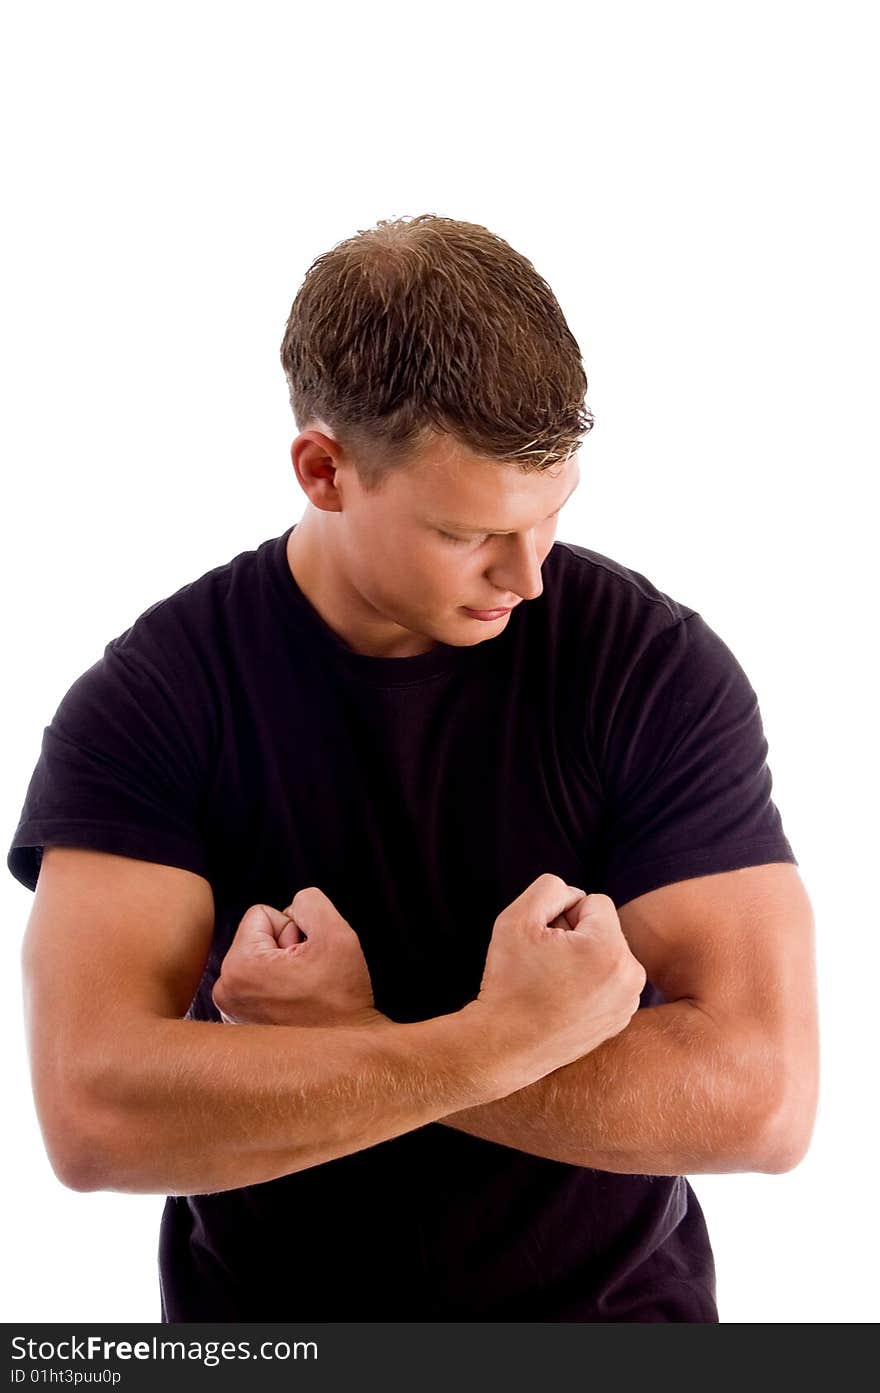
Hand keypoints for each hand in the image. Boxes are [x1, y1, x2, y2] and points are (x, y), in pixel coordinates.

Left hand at [212, 887, 386, 1028]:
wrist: (345, 1055)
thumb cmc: (342, 999)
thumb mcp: (336, 934)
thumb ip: (310, 902)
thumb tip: (292, 906)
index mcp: (239, 966)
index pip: (262, 914)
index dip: (294, 929)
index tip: (306, 958)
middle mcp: (224, 989)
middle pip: (257, 937)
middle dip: (286, 949)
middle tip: (307, 978)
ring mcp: (228, 1010)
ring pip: (259, 960)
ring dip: (282, 969)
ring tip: (302, 994)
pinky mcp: (237, 1024)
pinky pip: (257, 983)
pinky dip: (275, 989)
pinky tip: (293, 1008)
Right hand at [468, 874, 646, 1081]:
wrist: (505, 1047)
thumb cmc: (509, 982)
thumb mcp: (517, 918)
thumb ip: (549, 888)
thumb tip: (574, 896)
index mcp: (611, 950)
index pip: (595, 902)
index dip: (562, 914)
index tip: (544, 941)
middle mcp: (630, 977)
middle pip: (604, 928)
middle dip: (576, 936)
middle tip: (544, 964)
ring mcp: (628, 1003)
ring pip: (606, 954)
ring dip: (582, 958)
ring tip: (552, 982)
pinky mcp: (620, 1020)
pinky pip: (607, 982)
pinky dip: (587, 984)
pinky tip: (561, 1000)